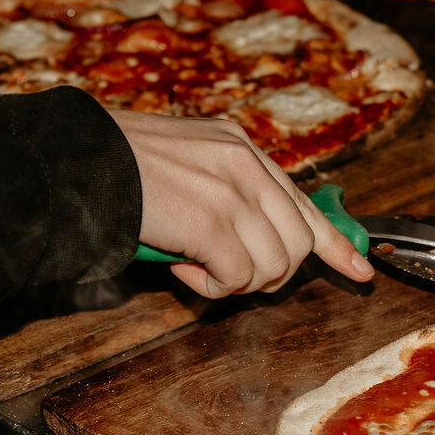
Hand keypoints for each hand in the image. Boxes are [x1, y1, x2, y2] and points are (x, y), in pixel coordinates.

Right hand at [111, 110, 373, 297]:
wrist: (74, 160)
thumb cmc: (120, 168)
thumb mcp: (188, 164)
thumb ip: (230, 193)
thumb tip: (260, 245)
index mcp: (242, 148)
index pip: (305, 203)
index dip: (337, 244)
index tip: (360, 270)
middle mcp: (245, 164)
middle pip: (297, 245)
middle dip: (268, 274)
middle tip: (225, 273)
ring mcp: (231, 191)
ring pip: (274, 267)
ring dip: (234, 281)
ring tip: (195, 264)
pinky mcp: (211, 222)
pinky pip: (237, 278)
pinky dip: (209, 286)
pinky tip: (181, 267)